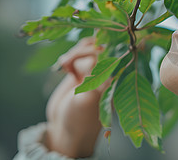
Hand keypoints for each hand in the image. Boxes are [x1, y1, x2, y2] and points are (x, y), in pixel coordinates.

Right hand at [45, 37, 107, 157]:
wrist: (63, 130)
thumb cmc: (80, 119)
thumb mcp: (88, 99)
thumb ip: (94, 76)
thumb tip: (99, 52)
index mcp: (114, 80)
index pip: (114, 54)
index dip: (104, 47)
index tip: (92, 47)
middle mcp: (107, 74)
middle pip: (101, 48)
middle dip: (84, 50)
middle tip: (67, 62)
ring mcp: (93, 72)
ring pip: (89, 48)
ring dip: (76, 52)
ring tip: (64, 64)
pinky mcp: (80, 72)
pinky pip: (78, 54)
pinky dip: (69, 56)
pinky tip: (63, 67)